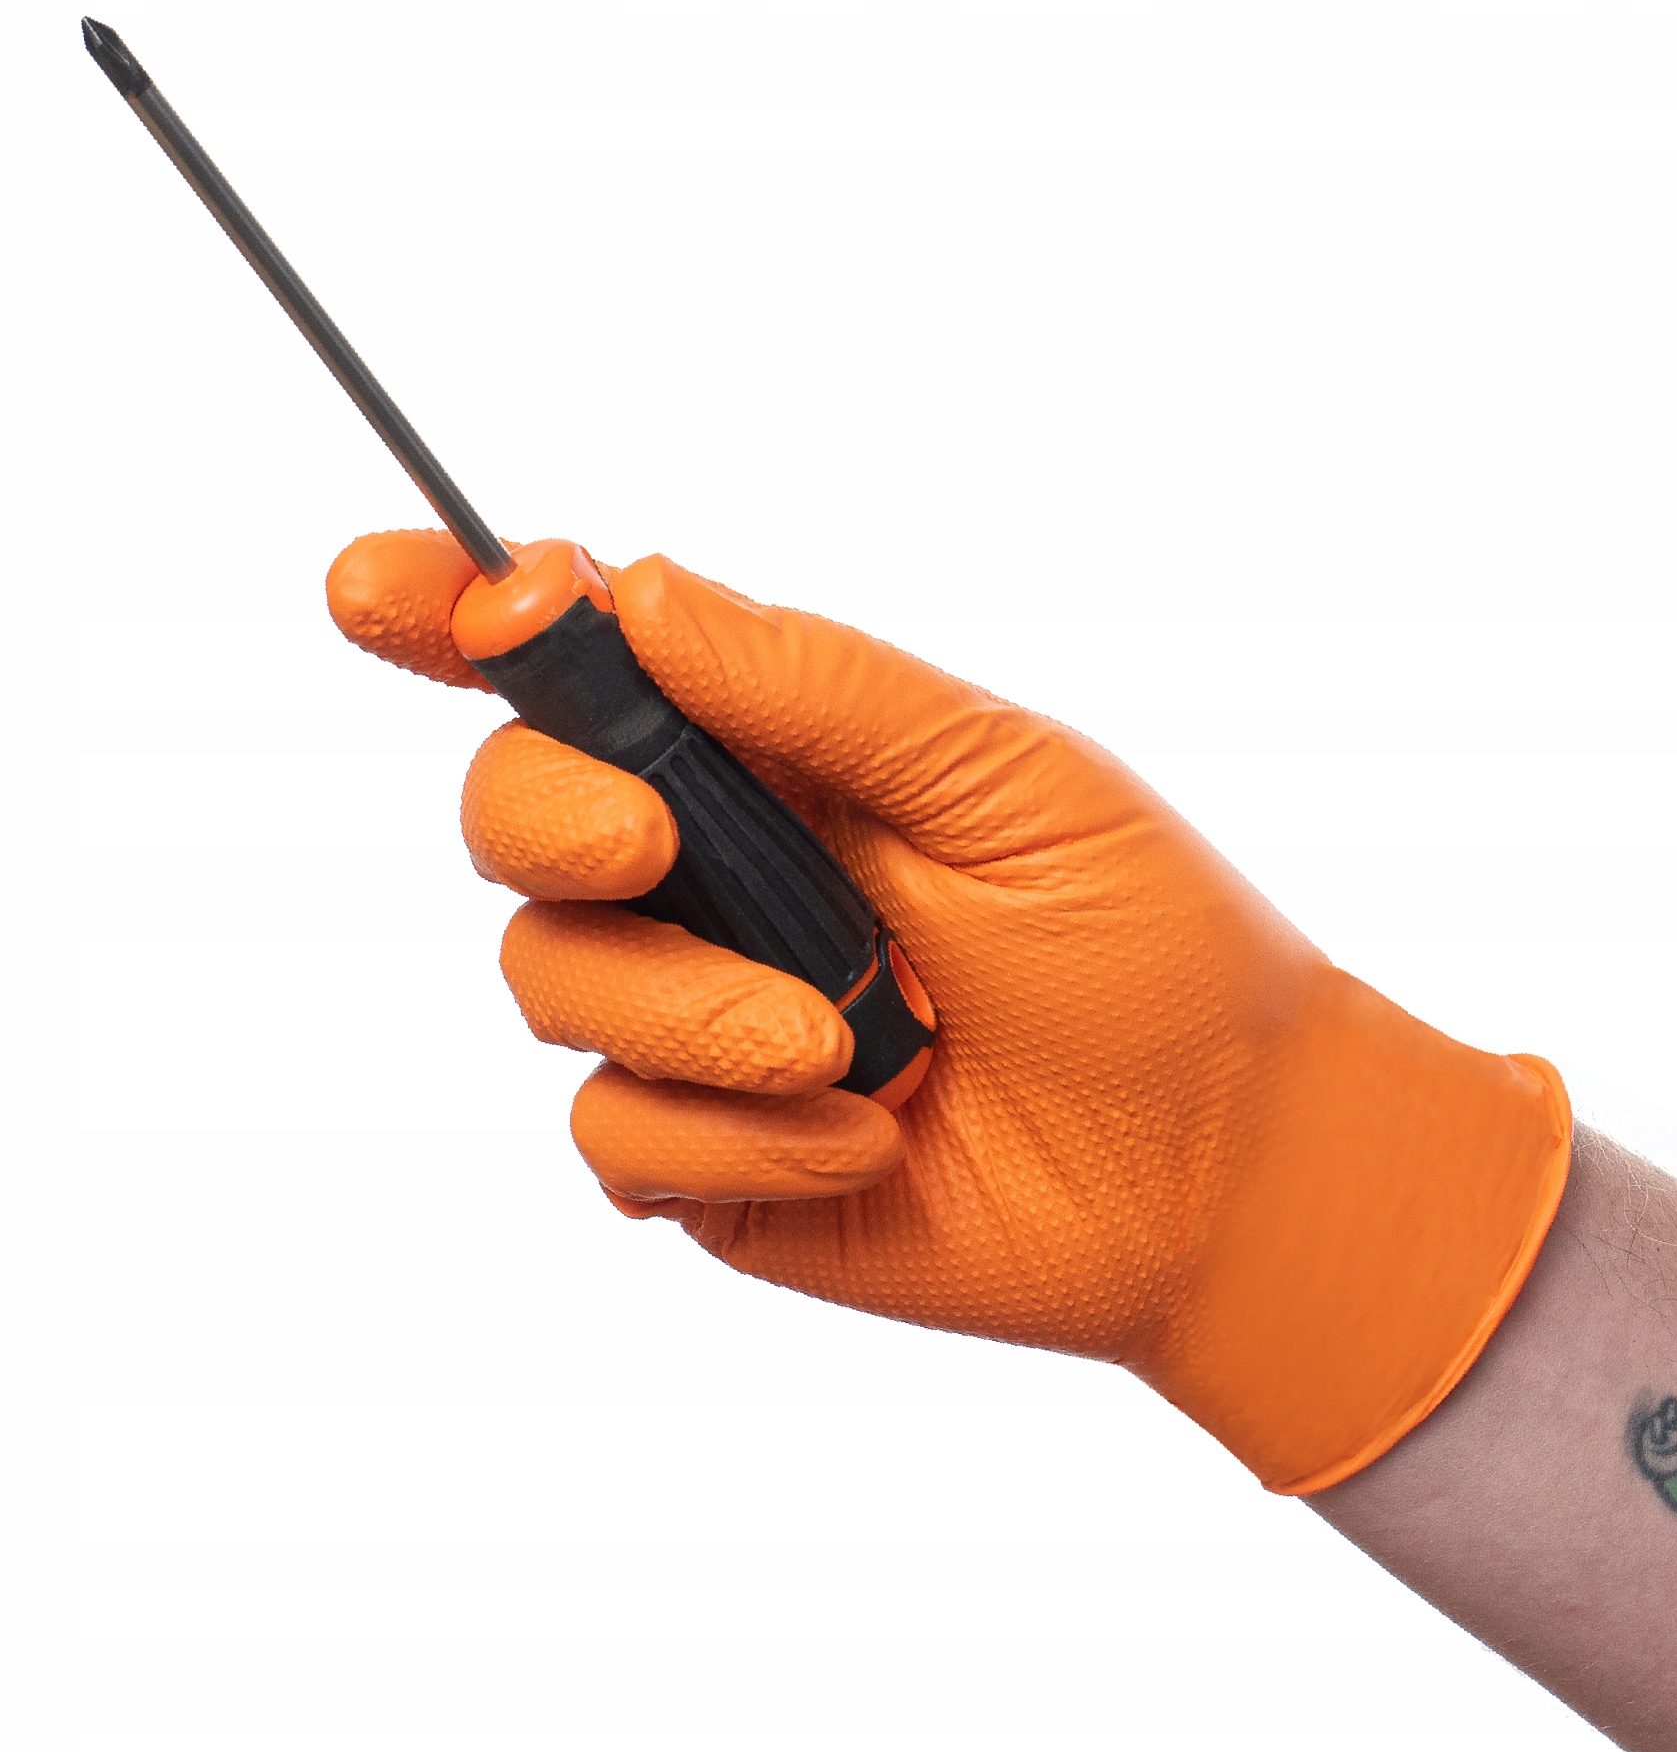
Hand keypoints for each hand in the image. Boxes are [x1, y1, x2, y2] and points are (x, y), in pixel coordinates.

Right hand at [327, 530, 1570, 1492]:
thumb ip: (818, 689)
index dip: (455, 621)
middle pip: (512, 812)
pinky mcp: (706, 1162)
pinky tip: (869, 1141)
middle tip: (648, 842)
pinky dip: (733, 1141)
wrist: (1218, 1162)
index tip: (382, 589)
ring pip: (552, 980)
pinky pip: (615, 1140)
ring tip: (845, 1044)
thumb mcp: (1004, 775)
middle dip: (545, 812)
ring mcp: (698, 1023)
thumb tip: (638, 590)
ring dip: (685, 1008)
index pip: (584, 671)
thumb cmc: (1142, 945)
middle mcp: (715, 878)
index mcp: (778, 759)